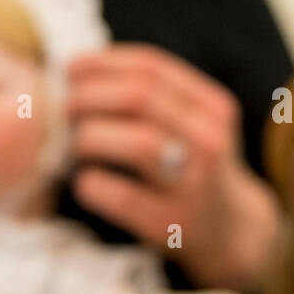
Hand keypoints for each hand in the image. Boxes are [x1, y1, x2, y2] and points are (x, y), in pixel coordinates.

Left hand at [67, 45, 283, 291]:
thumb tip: (74, 71)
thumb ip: (149, 96)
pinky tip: (85, 182)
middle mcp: (211, 140)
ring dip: (91, 138)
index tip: (69, 69)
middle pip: (141, 99)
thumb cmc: (191, 166)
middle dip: (90, 97)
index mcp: (213, 107)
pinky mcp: (172, 220)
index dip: (103, 63)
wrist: (229, 229)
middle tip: (64, 108)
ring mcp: (195, 183)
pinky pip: (121, 195)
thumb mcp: (190, 123)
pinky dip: (91, 184)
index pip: (152, 67)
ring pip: (139, 143)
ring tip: (74, 144)